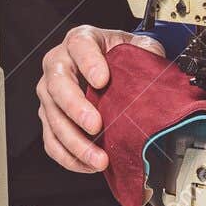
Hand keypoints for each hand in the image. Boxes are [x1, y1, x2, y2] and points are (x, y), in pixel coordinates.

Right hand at [37, 26, 165, 172]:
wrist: (103, 67)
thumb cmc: (114, 55)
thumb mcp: (135, 45)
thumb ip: (146, 50)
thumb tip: (156, 64)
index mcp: (80, 40)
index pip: (79, 47)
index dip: (89, 63)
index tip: (102, 80)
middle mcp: (59, 64)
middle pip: (57, 85)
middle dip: (75, 108)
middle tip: (95, 124)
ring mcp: (50, 92)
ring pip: (52, 118)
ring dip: (74, 142)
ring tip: (98, 158)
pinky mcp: (49, 117)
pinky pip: (51, 141)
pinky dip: (68, 157)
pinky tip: (88, 164)